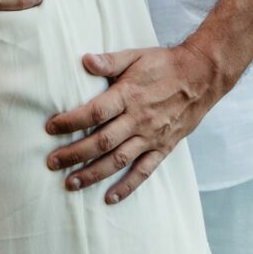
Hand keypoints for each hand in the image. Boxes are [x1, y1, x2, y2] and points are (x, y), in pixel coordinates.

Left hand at [44, 41, 223, 202]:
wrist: (201, 77)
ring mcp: (151, 137)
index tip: (51, 128)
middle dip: (74, 154)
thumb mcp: (136, 56)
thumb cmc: (165, 64)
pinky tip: (110, 198)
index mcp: (128, 95)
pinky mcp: (163, 148)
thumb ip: (110, 61)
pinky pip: (144, 172)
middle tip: (52, 162)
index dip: (71, 121)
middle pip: (102, 141)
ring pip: (118, 161)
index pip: (94, 112)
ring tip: (70, 183)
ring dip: (92, 174)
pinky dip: (127, 186)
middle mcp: (138, 119)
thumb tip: (84, 60)